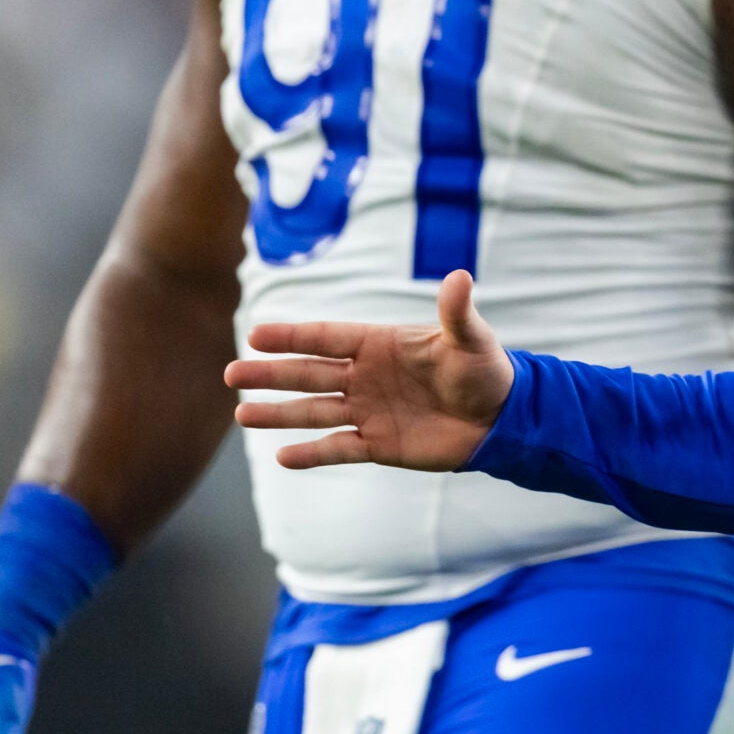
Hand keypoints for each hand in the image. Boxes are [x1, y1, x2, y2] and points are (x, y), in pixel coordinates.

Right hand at [227, 270, 515, 471]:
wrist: (501, 418)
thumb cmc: (486, 371)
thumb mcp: (471, 340)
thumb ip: (457, 313)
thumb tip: (460, 277)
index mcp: (380, 345)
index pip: (328, 338)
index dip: (293, 337)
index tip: (256, 335)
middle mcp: (366, 376)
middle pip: (310, 373)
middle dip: (272, 374)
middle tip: (231, 374)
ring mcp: (369, 410)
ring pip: (315, 412)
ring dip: (280, 414)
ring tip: (243, 413)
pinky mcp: (380, 443)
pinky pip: (338, 448)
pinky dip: (312, 454)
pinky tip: (282, 456)